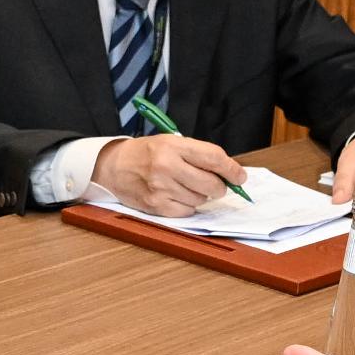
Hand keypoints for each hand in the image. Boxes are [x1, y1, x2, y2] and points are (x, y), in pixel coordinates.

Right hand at [94, 133, 247, 214]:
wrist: (114, 166)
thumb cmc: (146, 153)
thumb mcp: (171, 143)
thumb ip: (198, 155)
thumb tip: (228, 173)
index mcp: (174, 146)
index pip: (214, 158)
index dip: (232, 170)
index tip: (240, 177)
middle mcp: (167, 166)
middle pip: (212, 184)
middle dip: (220, 187)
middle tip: (216, 185)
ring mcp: (161, 188)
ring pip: (201, 199)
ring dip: (200, 195)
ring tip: (185, 186)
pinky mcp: (156, 205)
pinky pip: (187, 211)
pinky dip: (187, 206)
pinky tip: (176, 195)